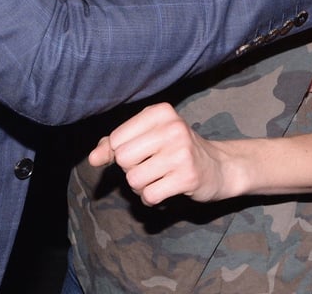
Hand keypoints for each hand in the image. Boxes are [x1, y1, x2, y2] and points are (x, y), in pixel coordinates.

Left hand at [89, 103, 232, 205]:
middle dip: (131, 170)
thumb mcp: (148, 137)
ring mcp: (181, 152)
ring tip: (157, 179)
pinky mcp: (188, 177)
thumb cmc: (175, 149)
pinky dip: (151, 199)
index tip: (138, 154)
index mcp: (159, 112)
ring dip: (140, 187)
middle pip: (124, 159)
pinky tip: (165, 190)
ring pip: (134, 180)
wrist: (218, 166)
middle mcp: (172, 127)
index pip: (116, 138)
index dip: (120, 153)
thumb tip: (93, 158)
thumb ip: (116, 144)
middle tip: (150, 167)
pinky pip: (149, 196)